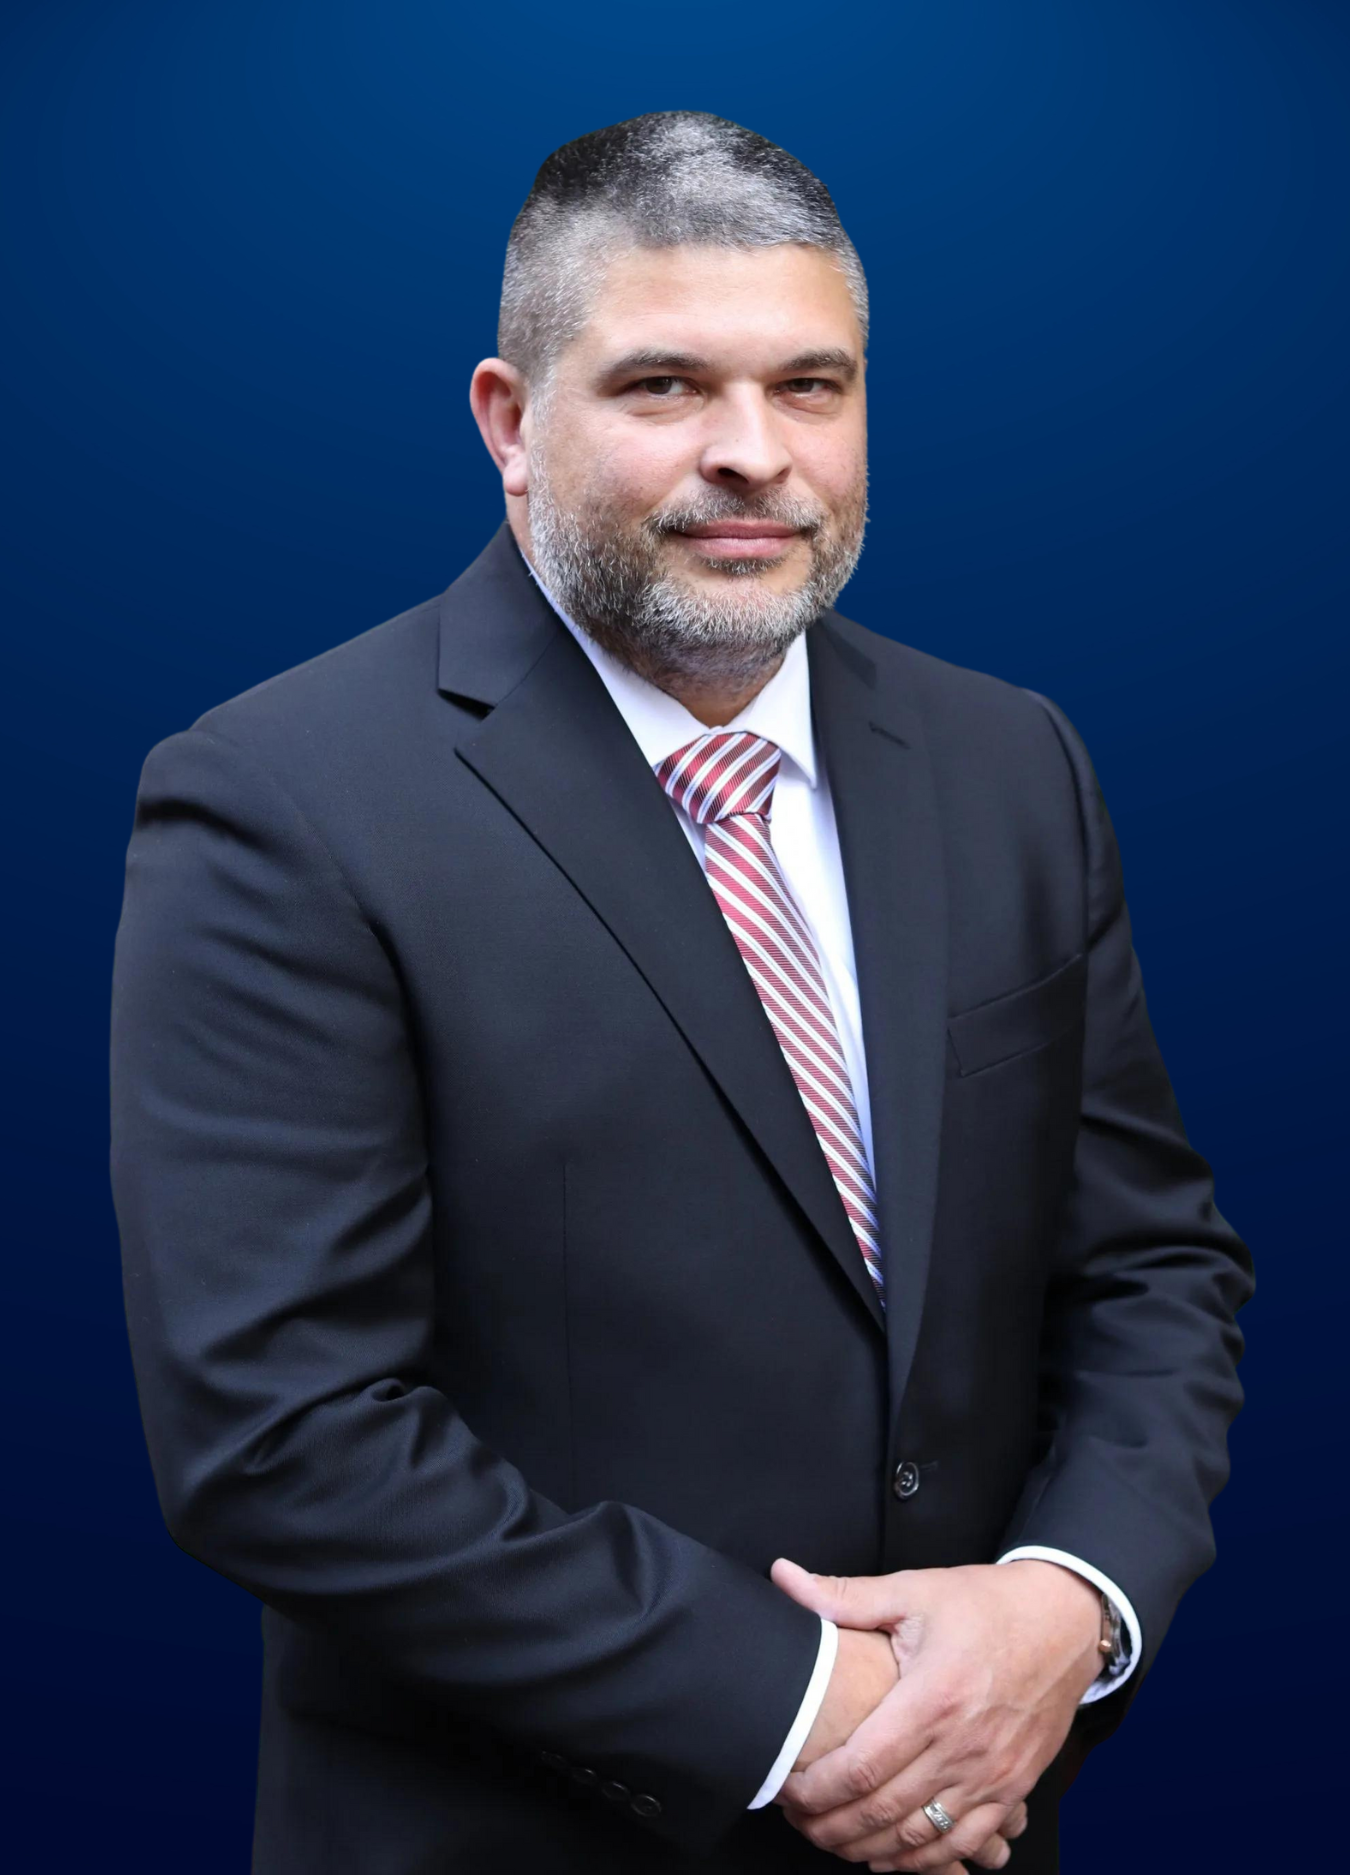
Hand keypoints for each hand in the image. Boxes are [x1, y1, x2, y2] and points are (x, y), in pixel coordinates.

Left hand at [769, 1558, 1101, 1870]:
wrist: (1063, 1620)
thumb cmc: (987, 1605)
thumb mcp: (913, 1591)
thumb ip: (843, 1595)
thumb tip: (782, 1577)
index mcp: (933, 1699)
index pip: (860, 1768)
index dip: (814, 1790)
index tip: (785, 1788)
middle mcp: (963, 1747)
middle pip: (883, 1812)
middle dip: (829, 1826)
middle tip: (797, 1820)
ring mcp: (993, 1775)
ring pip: (919, 1838)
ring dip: (868, 1848)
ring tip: (831, 1838)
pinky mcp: (1014, 1788)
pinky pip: (964, 1844)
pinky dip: (922, 1860)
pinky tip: (890, 1855)